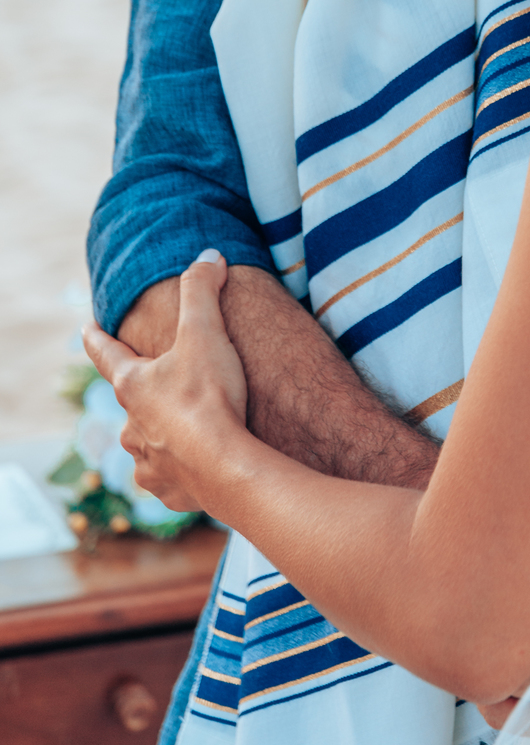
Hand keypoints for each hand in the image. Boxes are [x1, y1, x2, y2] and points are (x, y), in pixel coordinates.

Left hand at [83, 251, 248, 515]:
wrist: (225, 466)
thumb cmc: (209, 397)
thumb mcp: (206, 332)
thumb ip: (203, 290)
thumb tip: (208, 256)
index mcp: (132, 384)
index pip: (105, 353)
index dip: (97, 337)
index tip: (88, 327)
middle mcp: (130, 424)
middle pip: (133, 401)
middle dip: (148, 393)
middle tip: (174, 385)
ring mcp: (145, 459)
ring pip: (148, 440)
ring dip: (165, 432)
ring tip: (194, 427)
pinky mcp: (166, 488)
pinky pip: (168, 473)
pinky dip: (181, 465)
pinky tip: (201, 461)